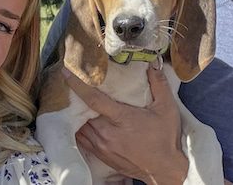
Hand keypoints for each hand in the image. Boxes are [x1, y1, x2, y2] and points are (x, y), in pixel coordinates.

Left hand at [65, 66, 188, 184]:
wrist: (165, 168)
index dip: (78, 85)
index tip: (66, 72)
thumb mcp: (166, 108)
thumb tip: (153, 63)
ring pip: (81, 126)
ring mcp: (102, 146)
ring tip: (74, 101)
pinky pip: (82, 139)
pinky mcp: (101, 155)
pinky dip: (79, 129)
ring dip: (76, 114)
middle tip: (71, 82)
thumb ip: (159, 84)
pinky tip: (81, 121)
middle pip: (83, 112)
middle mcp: (107, 133)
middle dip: (75, 98)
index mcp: (121, 118)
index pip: (93, 99)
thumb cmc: (165, 138)